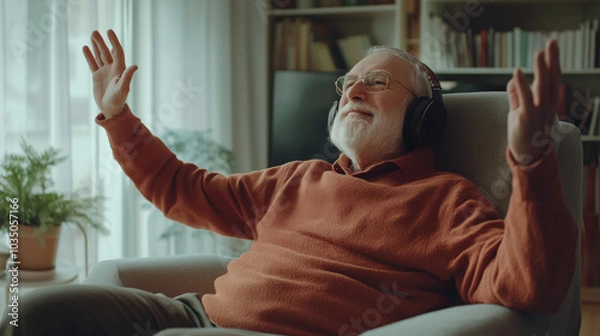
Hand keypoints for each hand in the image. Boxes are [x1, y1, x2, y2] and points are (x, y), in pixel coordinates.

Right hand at [82, 30, 137, 117]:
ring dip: (96, 46)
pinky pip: (92, 63)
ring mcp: (104, 71)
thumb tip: (135, 66)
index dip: (113, 41)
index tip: (109, 31)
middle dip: (101, 42)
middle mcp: (113, 68)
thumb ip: (128, 76)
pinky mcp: (97, 76)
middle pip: (106, 52)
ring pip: (99, 55)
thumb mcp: (123, 88)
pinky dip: (89, 56)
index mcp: (120, 69)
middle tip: (95, 32)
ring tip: (92, 35)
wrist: (110, 109)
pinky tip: (85, 48)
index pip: (117, 52)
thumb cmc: (118, 100)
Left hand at [506, 39, 560, 164]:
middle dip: (552, 60)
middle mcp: (547, 105)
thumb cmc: (524, 132)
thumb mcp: (519, 110)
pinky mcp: (527, 118)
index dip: (552, 61)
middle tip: (552, 42)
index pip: (552, 77)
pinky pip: (525, 99)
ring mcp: (538, 112)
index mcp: (547, 101)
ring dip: (541, 70)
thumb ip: (517, 95)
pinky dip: (521, 85)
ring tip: (539, 53)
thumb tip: (513, 81)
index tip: (551, 46)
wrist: (527, 155)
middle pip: (552, 78)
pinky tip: (517, 72)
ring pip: (542, 87)